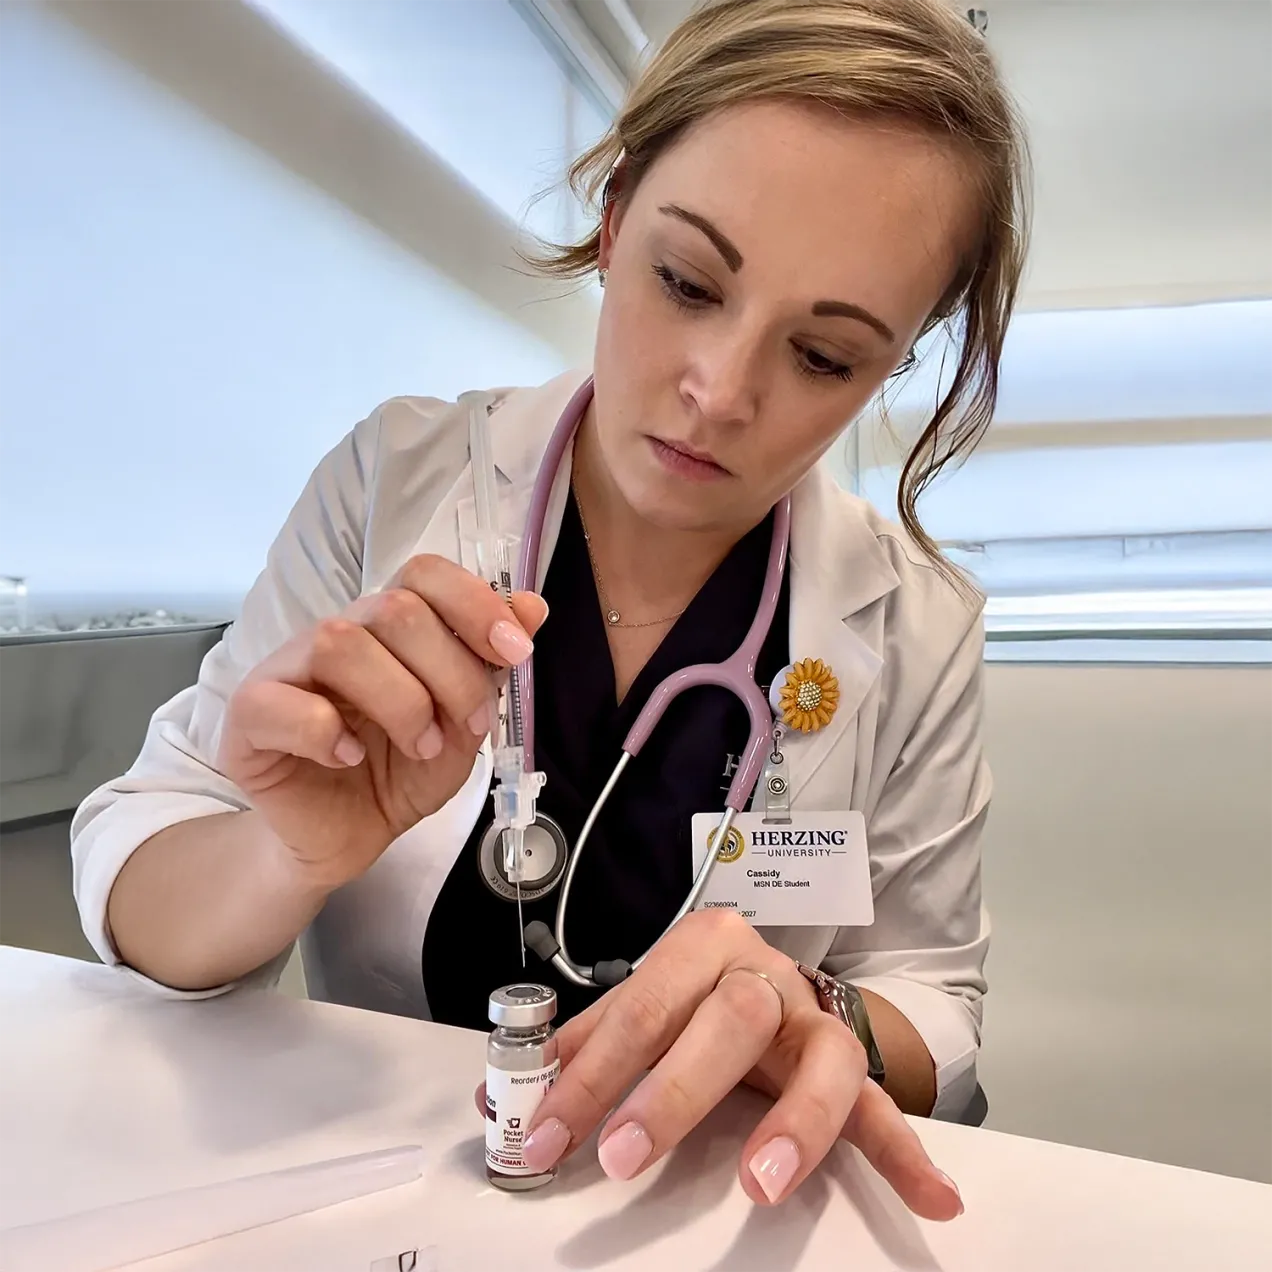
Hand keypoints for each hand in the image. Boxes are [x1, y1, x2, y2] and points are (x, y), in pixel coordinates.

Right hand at [218, 554, 547, 890]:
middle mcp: (337, 634)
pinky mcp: (248, 716)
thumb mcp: (462, 722)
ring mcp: (286, 670)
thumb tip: (532, 606)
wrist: (348, 837)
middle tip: (469, 725)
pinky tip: (350, 756)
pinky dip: (326, 731)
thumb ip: (490, 665)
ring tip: (419, 746)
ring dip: (399, 701)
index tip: (514, 652)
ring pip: (339, 643)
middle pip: (393, 609)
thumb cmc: (399, 772)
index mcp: (388, 626)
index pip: (424, 574)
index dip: (473, 603)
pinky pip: (280, 702)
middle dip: (450, 671)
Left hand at [474, 910, 961, 1215]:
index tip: (544, 1140)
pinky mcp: (856, 1068)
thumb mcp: (640, 1009)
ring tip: (761, 1187)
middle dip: (673, 1091)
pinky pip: (885, 1108)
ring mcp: (816, 1020)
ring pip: (819, 1058)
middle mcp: (764, 976)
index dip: (586, 1074)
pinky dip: (907, 1154)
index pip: (639, 1007)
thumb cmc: (695, 999)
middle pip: (727, 1020)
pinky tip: (936, 1199)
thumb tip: (496, 1098)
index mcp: (702, 948)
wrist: (775, 984)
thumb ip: (579, 1047)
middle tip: (622, 1156)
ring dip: (793, 1124)